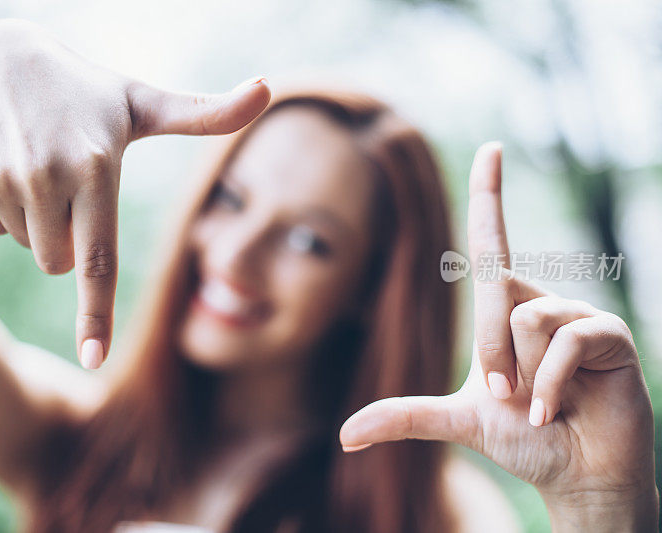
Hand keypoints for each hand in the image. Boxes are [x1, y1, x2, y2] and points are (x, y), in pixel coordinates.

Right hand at [0, 19, 269, 368]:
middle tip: (68, 178)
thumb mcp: (141, 103)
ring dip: (38, 221)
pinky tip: (5, 161)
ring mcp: (0, 180)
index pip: (100, 260)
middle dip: (69, 238)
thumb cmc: (85, 91)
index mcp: (99, 166)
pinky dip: (3, 207)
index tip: (94, 360)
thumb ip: (205, 113)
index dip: (96, 315)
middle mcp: (47, 176)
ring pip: (30, 248)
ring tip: (37, 162)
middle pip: (61, 263)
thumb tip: (268, 87)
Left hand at [339, 143, 657, 530]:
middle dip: (492, 355)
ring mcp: (578, 315)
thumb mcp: (457, 421)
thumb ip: (404, 416)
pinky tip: (555, 412)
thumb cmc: (521, 438)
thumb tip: (344, 437)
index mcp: (506, 310)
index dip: (489, 193)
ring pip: (526, 319)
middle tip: (505, 395)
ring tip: (538, 405)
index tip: (490, 148)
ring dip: (523, 375)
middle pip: (494, 295)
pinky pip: (565, 340)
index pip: (494, 241)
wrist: (575, 474)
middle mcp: (541, 300)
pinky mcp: (609, 334)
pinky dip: (549, 385)